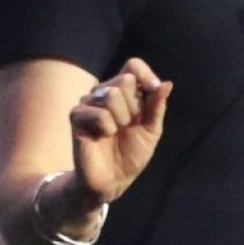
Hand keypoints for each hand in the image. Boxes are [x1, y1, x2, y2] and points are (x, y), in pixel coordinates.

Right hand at [69, 57, 172, 205]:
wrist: (113, 179)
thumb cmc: (131, 153)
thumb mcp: (151, 129)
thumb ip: (157, 106)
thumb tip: (166, 83)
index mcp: (126, 92)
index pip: (133, 65)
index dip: (146, 74)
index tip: (153, 90)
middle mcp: (106, 92)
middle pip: (126, 79)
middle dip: (134, 107)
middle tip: (128, 125)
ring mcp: (89, 102)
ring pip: (112, 95)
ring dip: (121, 119)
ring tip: (115, 132)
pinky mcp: (76, 116)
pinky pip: (99, 113)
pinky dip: (107, 128)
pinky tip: (102, 136)